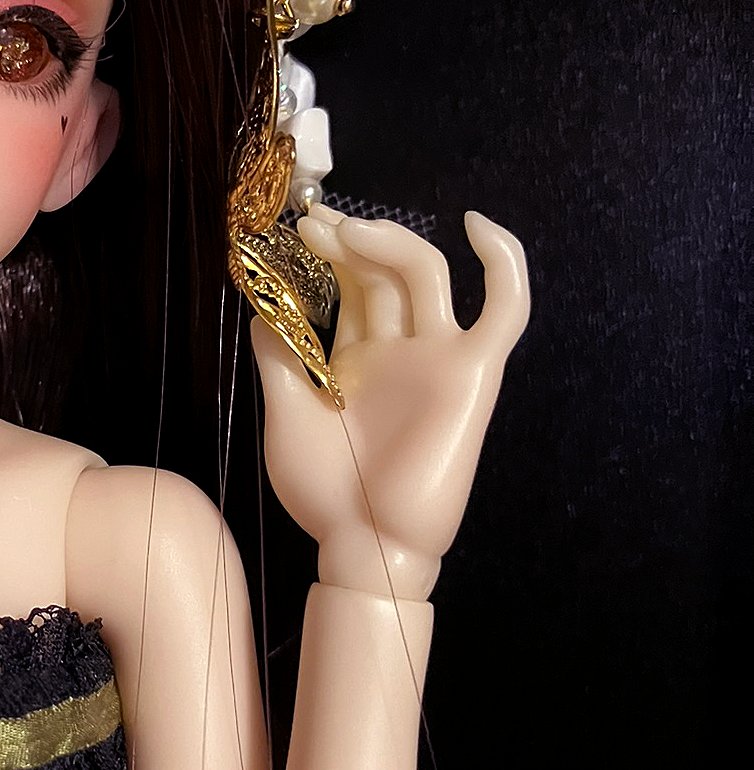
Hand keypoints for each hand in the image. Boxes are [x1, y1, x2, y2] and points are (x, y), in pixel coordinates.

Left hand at [252, 210, 529, 597]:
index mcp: (356, 361)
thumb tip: (263, 305)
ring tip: (344, 233)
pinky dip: (503, 262)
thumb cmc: (324, 493)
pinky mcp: (472, 372)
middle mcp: (399, 351)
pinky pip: (505, 309)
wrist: (364, 544)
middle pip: (382, 272)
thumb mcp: (284, 415)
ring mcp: (437, 357)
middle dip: (347, 242)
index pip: (348, 288)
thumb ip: (278, 359)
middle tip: (311, 225)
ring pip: (426, 274)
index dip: (324, 256)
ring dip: (389, 241)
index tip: (288, 235)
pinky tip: (476, 227)